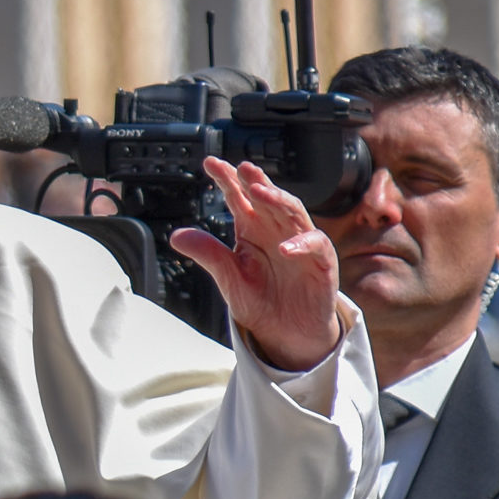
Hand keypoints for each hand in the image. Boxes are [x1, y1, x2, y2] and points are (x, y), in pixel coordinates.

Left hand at [170, 158, 340, 370]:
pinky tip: (285, 247)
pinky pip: (315, 244)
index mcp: (251, 229)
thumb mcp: (229, 279)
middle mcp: (275, 230)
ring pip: (292, 211)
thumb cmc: (261, 301)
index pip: (238, 197)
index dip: (227, 179)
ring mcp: (300, 243)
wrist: (286, 334)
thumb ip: (208, 255)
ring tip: (259, 192)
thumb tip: (177, 236)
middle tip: (242, 168)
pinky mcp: (320, 262)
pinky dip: (301, 243)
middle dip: (255, 181)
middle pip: (266, 197)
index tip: (210, 163)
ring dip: (277, 200)